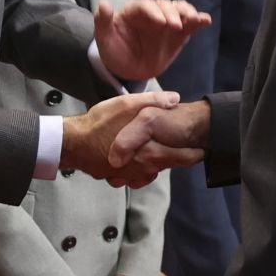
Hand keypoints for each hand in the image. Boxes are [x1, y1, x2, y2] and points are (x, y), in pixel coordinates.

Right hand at [63, 92, 192, 186]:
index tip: (203, 148)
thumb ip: (152, 102)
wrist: (71, 144)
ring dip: (159, 162)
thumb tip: (175, 99)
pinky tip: (139, 157)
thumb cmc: (98, 124)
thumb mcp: (125, 105)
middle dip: (179, 156)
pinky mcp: (119, 177)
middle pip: (169, 165)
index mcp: (151, 153)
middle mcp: (144, 169)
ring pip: (153, 171)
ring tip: (162, 149)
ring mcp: (131, 175)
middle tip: (188, 147)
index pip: (183, 158)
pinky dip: (142, 169)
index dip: (195, 153)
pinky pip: (138, 176)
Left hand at [95, 0, 211, 82]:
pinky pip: (189, 24)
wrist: (128, 70)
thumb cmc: (115, 52)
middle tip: (175, 26)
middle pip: (164, 5)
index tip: (160, 22)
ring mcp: (167, 22)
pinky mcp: (179, 33)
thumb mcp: (105, 39)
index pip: (144, 5)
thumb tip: (104, 3)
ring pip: (179, 9)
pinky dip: (198, 20)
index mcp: (133, 11)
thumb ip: (103, 22)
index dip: (153, 11)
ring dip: (188, 12)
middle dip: (171, 13)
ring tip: (196, 19)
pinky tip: (206, 21)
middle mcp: (152, 12)